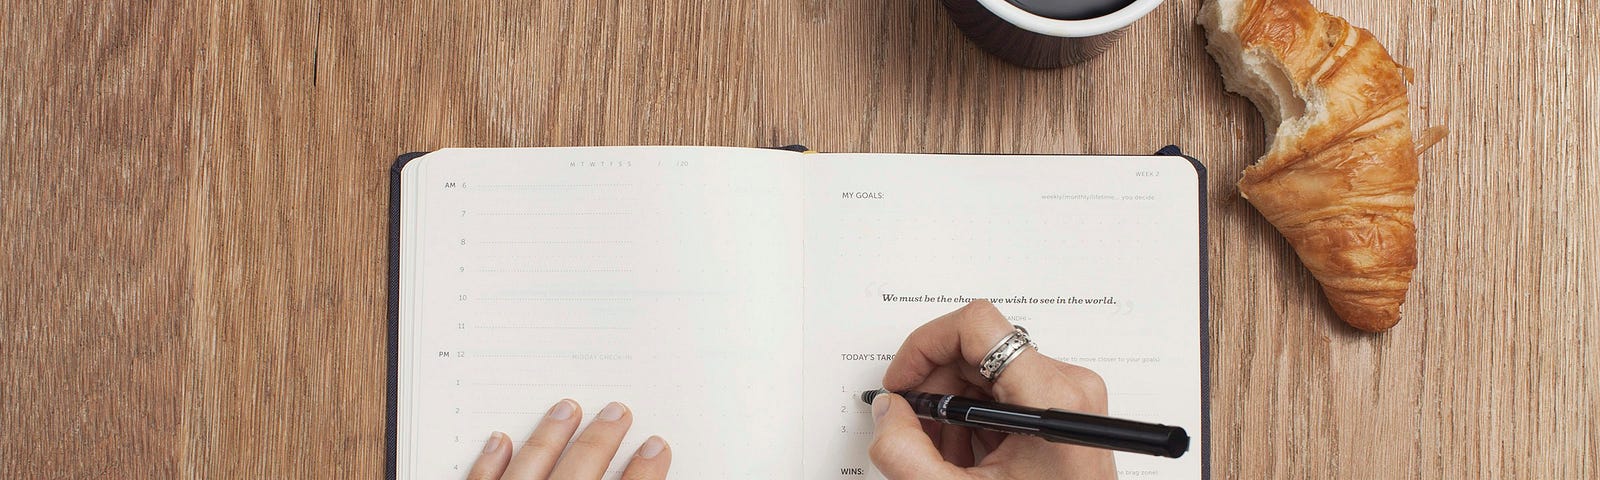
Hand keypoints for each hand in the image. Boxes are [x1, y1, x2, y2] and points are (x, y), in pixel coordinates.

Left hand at [466, 400, 670, 479]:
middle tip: (618, 412)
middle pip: (581, 472)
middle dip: (602, 439)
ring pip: (530, 467)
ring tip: (567, 408)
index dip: (646, 471)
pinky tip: (499, 439)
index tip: (657, 447)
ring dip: (550, 435)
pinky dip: (490, 462)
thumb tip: (644, 471)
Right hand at [870, 300, 1115, 479]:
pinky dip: (972, 419)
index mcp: (1049, 398)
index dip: (925, 346)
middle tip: (914, 428)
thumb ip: (904, 452)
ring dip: (950, 409)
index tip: (902, 381)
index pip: (977, 326)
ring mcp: (1068, 396)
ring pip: (986, 371)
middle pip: (976, 350)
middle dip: (934, 389)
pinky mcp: (1062, 408)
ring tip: (943, 454)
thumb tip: (886, 410)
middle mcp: (1067, 386)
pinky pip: (1003, 391)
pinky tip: (967, 457)